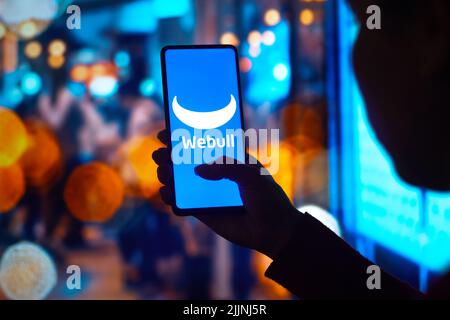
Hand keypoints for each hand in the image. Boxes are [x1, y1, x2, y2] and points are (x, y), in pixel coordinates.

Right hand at [152, 130, 299, 258]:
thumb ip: (226, 168)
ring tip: (164, 172)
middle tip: (161, 154)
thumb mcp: (251, 174)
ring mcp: (206, 192)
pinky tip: (166, 193)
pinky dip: (170, 197)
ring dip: (166, 174)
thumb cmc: (266, 197)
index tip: (168, 131)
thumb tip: (197, 171)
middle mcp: (214, 173)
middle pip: (186, 160)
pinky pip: (181, 203)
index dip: (184, 136)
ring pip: (179, 181)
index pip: (202, 142)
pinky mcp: (202, 212)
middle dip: (170, 155)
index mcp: (228, 158)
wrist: (272, 230)